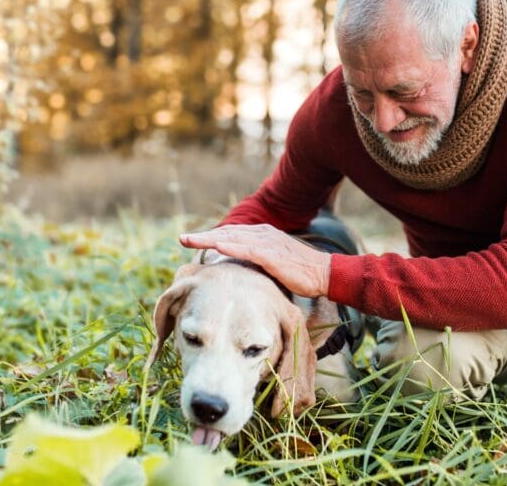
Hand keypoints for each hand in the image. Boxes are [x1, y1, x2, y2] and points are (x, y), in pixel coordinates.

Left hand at [179, 224, 330, 297]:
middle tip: (183, 239)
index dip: (211, 237)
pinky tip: (216, 247)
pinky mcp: (272, 255)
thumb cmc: (302, 273)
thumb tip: (244, 272)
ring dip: (209, 239)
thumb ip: (259, 262)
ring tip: (190, 240)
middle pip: (227, 233)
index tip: (194, 241)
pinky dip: (230, 247)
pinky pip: (247, 249)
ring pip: (232, 238)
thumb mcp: (276, 264)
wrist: (324, 273)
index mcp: (263, 236)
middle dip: (203, 236)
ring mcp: (267, 243)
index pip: (232, 234)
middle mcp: (263, 234)